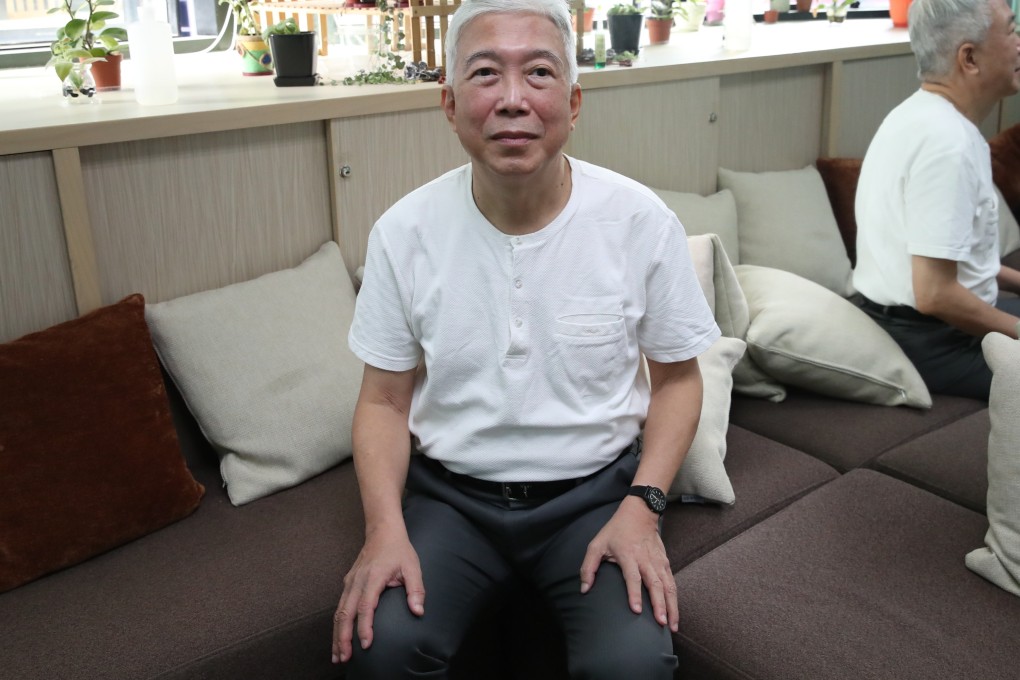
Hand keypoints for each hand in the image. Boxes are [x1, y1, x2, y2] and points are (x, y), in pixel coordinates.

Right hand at [331, 529, 424, 663]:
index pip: (366, 606)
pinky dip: (337, 624)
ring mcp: (350, 582)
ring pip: (338, 612)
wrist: (382, 531)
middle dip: (343, 637)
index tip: (365, 644)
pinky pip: (339, 607)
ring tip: (337, 655)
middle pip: (345, 613)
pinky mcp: (347, 584)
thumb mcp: (412, 567)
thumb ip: (416, 589)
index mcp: (373, 577)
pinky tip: (338, 638)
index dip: (364, 627)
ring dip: (337, 634)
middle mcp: (357, 581)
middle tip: (344, 658)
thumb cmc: (399, 550)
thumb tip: (418, 611)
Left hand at [578, 498, 678, 631]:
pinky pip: (672, 582)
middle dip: (659, 605)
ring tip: (672, 625)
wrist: (639, 512)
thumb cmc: (616, 530)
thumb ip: (588, 567)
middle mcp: (645, 560)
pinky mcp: (665, 562)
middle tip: (661, 624)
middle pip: (655, 585)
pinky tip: (674, 613)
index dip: (634, 594)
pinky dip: (675, 598)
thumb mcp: (597, 544)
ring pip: (668, 586)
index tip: (636, 611)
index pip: (632, 577)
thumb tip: (584, 589)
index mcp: (628, 555)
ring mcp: (658, 561)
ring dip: (671, 606)